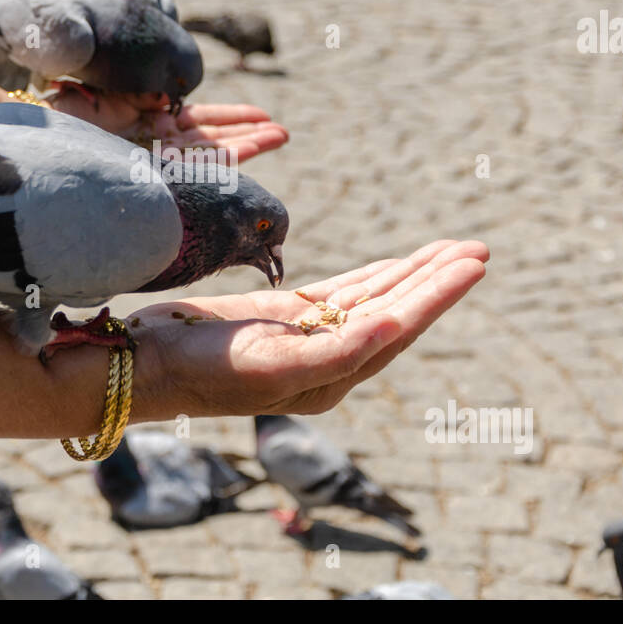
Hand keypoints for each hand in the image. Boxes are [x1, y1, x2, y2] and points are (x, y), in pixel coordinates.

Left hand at [47, 89, 288, 163]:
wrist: (46, 150)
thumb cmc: (61, 120)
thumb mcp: (91, 95)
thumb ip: (120, 87)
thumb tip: (150, 87)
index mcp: (149, 121)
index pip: (197, 121)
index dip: (229, 118)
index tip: (259, 115)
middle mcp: (160, 144)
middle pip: (214, 140)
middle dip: (249, 134)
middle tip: (282, 132)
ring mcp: (164, 160)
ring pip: (216, 154)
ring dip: (250, 144)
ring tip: (281, 135)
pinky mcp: (163, 174)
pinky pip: (201, 169)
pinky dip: (229, 162)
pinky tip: (253, 150)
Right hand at [129, 240, 488, 420]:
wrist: (145, 366)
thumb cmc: (204, 373)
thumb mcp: (273, 367)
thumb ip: (338, 351)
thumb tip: (397, 329)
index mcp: (334, 375)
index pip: (399, 326)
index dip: (438, 294)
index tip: (474, 264)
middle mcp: (329, 359)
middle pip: (396, 310)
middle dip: (437, 278)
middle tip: (477, 247)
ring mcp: (307, 335)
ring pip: (374, 298)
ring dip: (413, 273)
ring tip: (452, 250)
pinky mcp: (283, 316)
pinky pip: (343, 292)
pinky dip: (375, 275)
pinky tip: (398, 263)